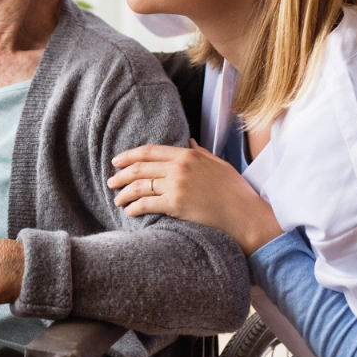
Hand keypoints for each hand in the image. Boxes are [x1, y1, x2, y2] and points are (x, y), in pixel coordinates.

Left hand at [108, 140, 282, 255]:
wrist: (245, 215)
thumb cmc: (235, 191)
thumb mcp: (218, 164)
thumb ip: (200, 152)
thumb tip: (188, 141)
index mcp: (188, 155)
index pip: (150, 151)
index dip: (129, 155)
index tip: (117, 161)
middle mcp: (179, 168)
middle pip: (140, 168)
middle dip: (121, 174)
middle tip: (111, 181)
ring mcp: (176, 186)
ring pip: (139, 186)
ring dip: (123, 193)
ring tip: (117, 199)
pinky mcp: (176, 205)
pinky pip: (146, 204)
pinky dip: (134, 207)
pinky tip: (129, 211)